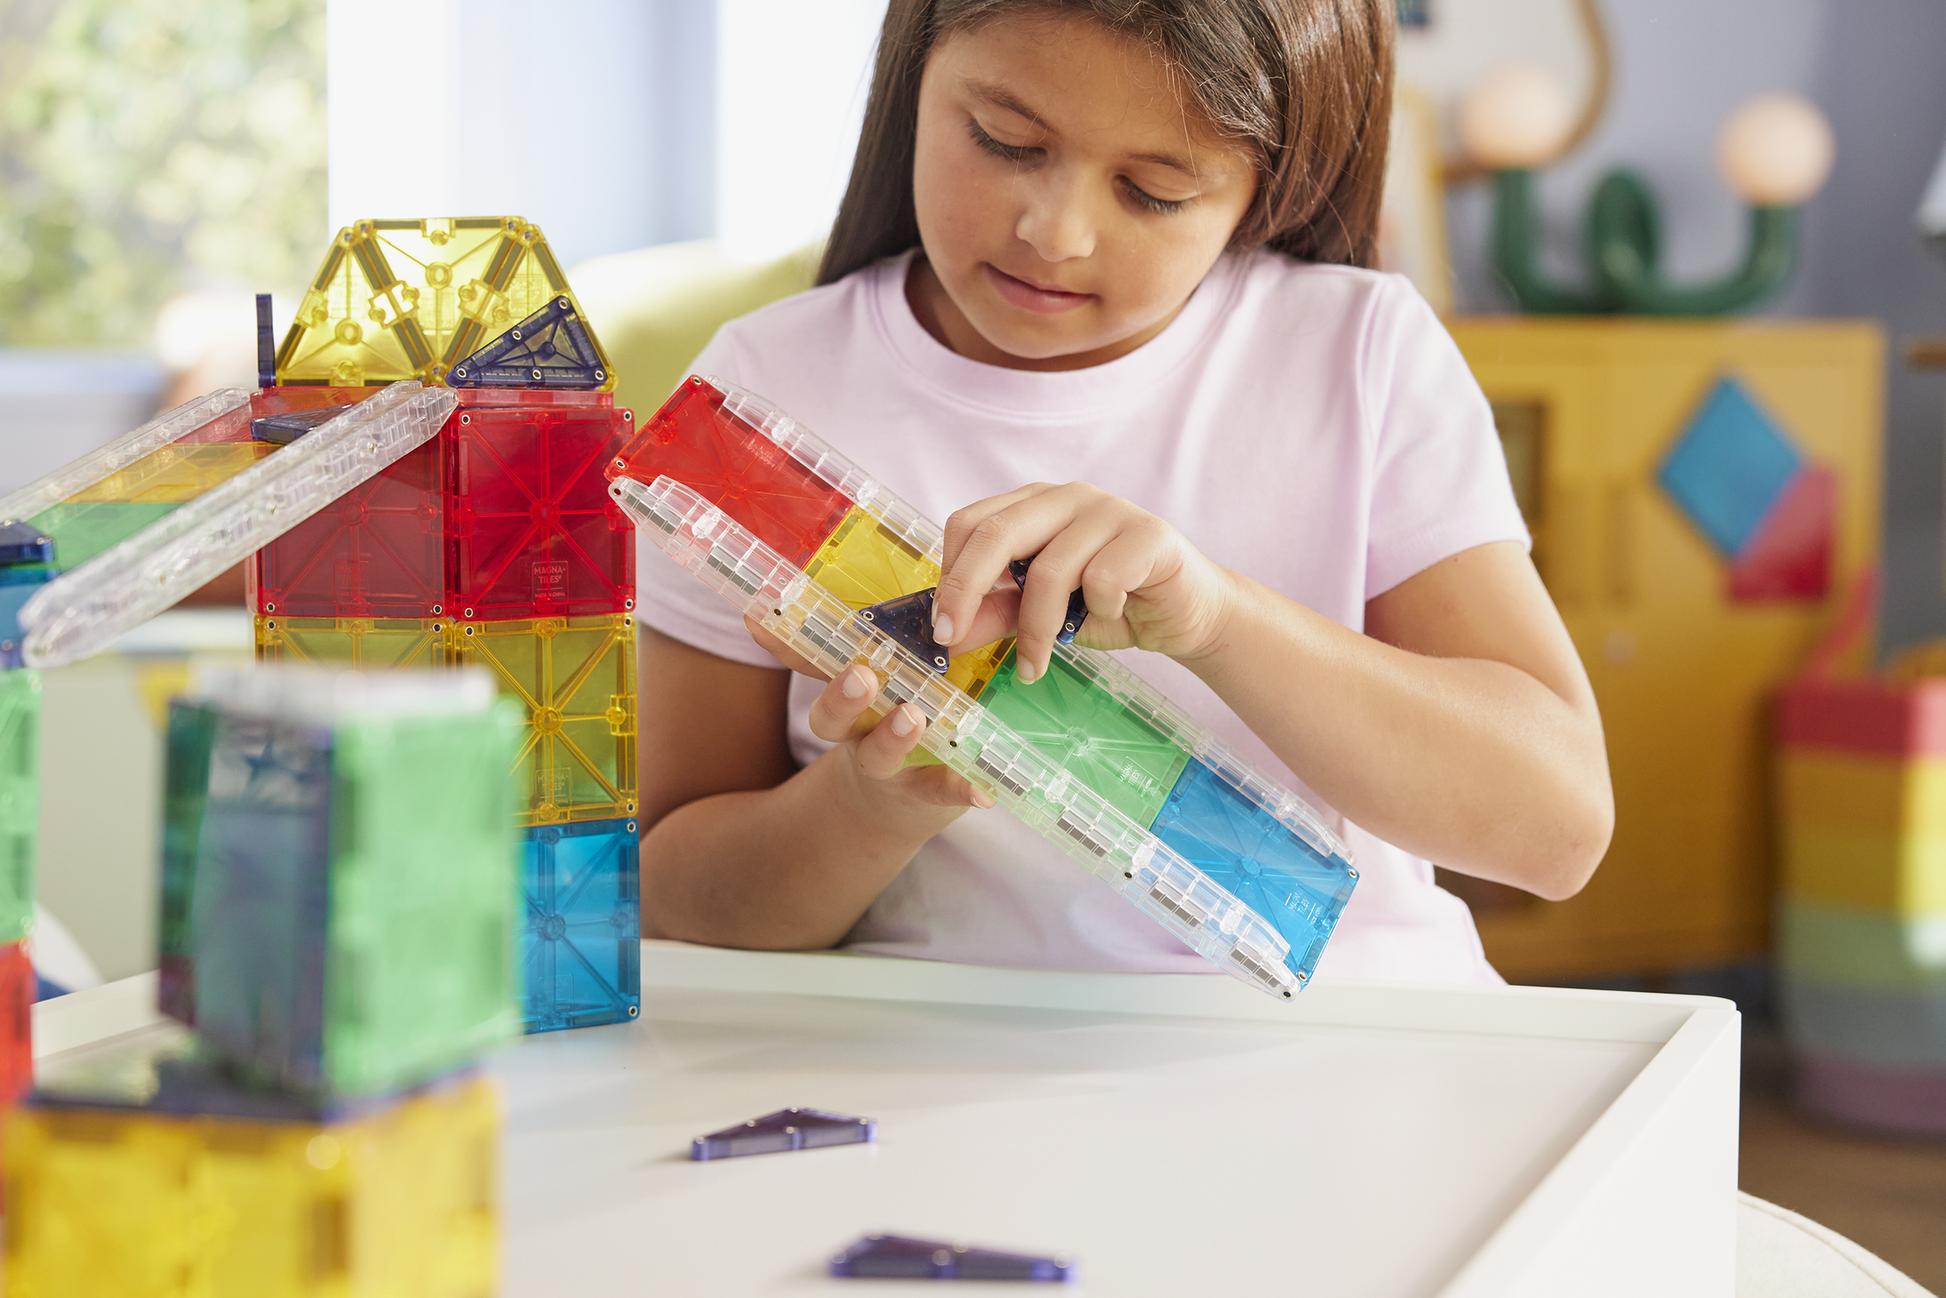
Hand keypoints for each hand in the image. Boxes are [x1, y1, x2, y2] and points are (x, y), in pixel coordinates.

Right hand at [742, 615, 995, 817]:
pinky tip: (982, 790)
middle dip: (842, 696)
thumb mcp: (894, 671)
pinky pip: (942, 790)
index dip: (782, 641)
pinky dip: (961, 789)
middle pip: (830, 717)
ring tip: (915, 719)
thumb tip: (909, 571)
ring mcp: (888, 764)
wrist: (904, 801)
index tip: (760, 614)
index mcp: (847, 691)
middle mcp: (857, 730)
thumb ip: (899, 632)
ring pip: (877, 755)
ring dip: (892, 737)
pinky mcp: (927, 791)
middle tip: (861, 676)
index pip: (811, 661)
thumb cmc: (902, 713)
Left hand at [931, 482, 1233, 680]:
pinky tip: (1110, 619)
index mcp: (1034, 506)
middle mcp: (1067, 497)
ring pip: (1050, 569)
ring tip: (1035, 664)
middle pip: (998, 534)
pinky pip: (1103, 577)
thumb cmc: (1110, 607)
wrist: (1186, 616)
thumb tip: (948, 633)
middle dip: (967, 591)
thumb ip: (996, 615)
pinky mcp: (1149, 533)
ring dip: (1036, 629)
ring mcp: (1109, 510)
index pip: (971, 524)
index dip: (950, 575)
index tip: (941, 626)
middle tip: (953, 639)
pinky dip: (1098, 610)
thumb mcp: (1041, 616)